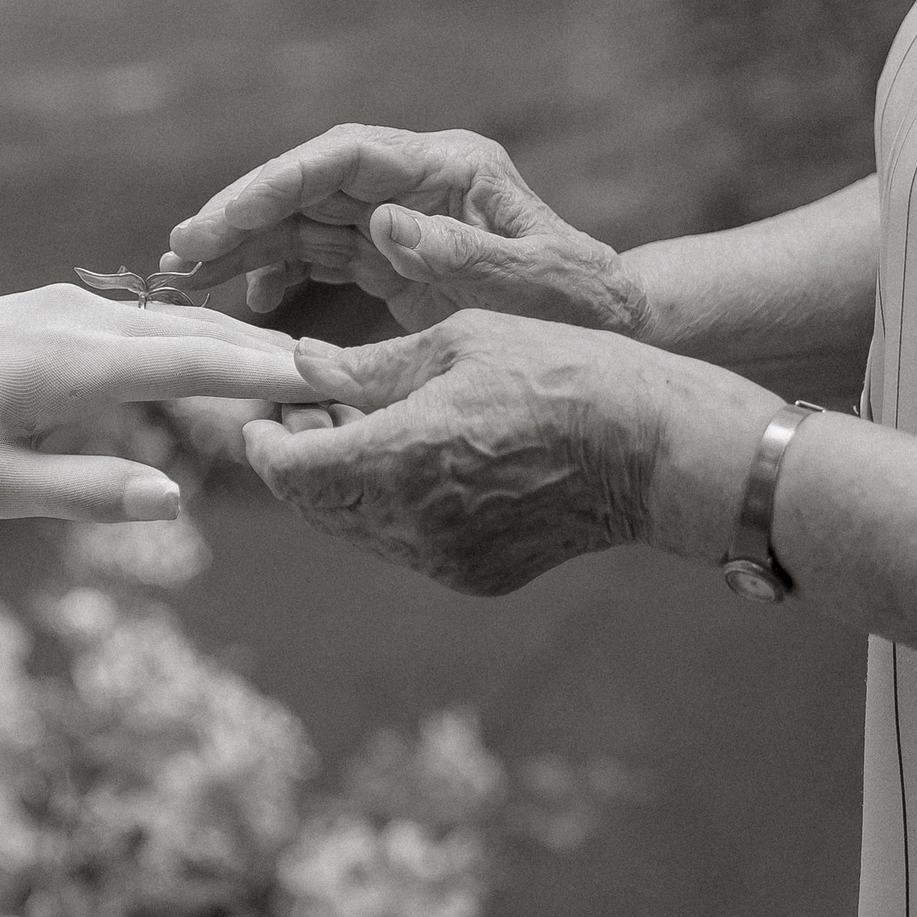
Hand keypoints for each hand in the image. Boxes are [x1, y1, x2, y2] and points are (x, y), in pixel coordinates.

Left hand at [0, 283, 319, 518]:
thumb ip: (86, 492)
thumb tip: (173, 499)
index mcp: (71, 361)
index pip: (196, 364)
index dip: (267, 376)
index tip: (331, 383)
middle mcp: (78, 318)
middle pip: (202, 333)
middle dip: (275, 356)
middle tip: (351, 378)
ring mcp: (68, 305)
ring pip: (179, 321)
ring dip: (243, 345)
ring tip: (310, 369)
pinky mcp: (55, 307)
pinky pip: (149, 320)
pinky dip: (200, 339)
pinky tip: (230, 355)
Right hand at [163, 124, 647, 334]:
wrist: (618, 331)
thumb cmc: (583, 310)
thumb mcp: (534, 287)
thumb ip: (464, 256)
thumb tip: (384, 224)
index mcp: (448, 169)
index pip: (339, 159)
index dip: (273, 184)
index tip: (221, 221)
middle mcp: (418, 186)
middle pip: (310, 187)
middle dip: (243, 215)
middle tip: (179, 251)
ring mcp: (405, 221)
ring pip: (306, 222)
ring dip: (248, 246)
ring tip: (188, 277)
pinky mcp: (398, 260)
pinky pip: (323, 259)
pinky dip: (280, 278)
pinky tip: (247, 309)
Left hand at [240, 312, 770, 595]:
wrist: (655, 448)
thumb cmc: (563, 371)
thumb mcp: (459, 340)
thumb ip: (367, 366)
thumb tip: (300, 366)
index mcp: (400, 458)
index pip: (290, 469)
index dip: (265, 442)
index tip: (261, 412)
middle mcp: (414, 524)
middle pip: (317, 505)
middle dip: (300, 460)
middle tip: (305, 410)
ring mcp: (445, 560)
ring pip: (358, 529)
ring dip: (343, 484)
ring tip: (360, 427)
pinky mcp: (475, 576)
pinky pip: (406, 545)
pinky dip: (392, 507)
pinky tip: (416, 460)